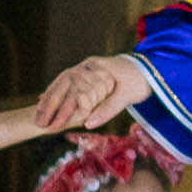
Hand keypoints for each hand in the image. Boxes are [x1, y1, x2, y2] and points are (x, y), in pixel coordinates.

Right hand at [32, 53, 154, 133]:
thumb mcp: (126, 97)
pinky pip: (65, 84)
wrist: (153, 69)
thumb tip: (87, 124)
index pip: (72, 88)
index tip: (53, 123)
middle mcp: (87, 66)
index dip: (61, 107)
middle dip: (49, 104)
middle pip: (62, 84)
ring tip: (38, 114)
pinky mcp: (87, 75)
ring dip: (49, 99)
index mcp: (95, 68)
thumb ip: (107, 110)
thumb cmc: (140, 82)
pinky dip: (54, 93)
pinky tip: (43, 101)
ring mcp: (85, 69)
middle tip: (39, 122)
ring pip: (61, 84)